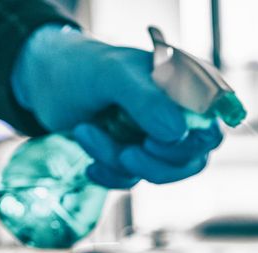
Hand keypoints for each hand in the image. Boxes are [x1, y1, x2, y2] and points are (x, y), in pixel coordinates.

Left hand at [11, 25, 222, 188]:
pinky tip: (90, 163)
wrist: (44, 82)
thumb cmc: (82, 67)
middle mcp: (180, 115)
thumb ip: (146, 100)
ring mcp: (159, 140)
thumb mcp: (112, 75)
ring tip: (86, 133)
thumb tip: (177, 133)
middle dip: (155, 163)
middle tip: (125, 153)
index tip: (153, 142)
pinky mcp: (137, 158)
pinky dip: (110, 175)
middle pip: (193, 159)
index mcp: (187, 88)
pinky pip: (135, 180)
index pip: (212, 126)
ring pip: (162, 173)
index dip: (192, 143)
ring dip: (121, 163)